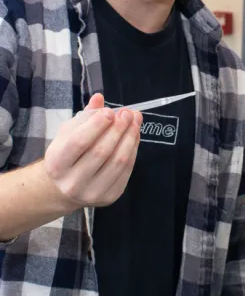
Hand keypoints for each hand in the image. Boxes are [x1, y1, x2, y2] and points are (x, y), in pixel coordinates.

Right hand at [43, 93, 142, 209]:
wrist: (64, 188)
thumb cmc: (67, 154)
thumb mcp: (68, 134)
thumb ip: (84, 116)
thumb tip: (99, 98)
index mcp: (56, 164)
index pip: (79, 141)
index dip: (97, 124)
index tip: (111, 111)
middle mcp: (72, 182)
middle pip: (101, 151)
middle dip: (118, 129)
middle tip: (128, 113)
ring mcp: (92, 193)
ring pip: (118, 161)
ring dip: (130, 138)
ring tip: (135, 122)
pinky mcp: (109, 197)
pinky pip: (126, 171)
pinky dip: (133, 151)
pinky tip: (135, 137)